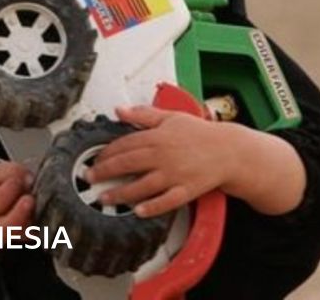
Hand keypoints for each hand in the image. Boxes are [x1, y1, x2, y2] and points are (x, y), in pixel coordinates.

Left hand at [86, 106, 235, 217]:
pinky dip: (152, 207)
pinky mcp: (186, 190)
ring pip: (143, 185)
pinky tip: (139, 211)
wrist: (229, 150)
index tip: (95, 159)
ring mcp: (175, 174)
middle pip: (128, 164)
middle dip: (105, 172)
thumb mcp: (171, 117)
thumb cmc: (200, 134)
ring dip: (121, 193)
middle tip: (90, 178)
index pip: (125, 144)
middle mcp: (164, 155)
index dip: (106, 153)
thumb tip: (119, 110)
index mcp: (158, 136)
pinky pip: (167, 201)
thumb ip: (143, 114)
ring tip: (105, 197)